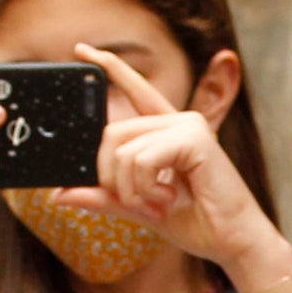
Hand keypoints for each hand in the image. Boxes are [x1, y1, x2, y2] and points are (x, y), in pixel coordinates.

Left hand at [62, 43, 291, 291]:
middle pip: (111, 133)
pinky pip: (142, 159)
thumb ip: (103, 196)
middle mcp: (179, 121)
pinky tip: (168, 197)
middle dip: (109, 175)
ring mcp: (188, 126)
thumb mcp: (139, 207)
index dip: (109, 68)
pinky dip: (145, 187)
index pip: (134, 91)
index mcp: (167, 132)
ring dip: (130, 188)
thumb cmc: (197, 223)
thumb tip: (58, 194)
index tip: (81, 50)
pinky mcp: (195, 139)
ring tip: (157, 202)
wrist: (233, 242)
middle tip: (132, 201)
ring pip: (123, 149)